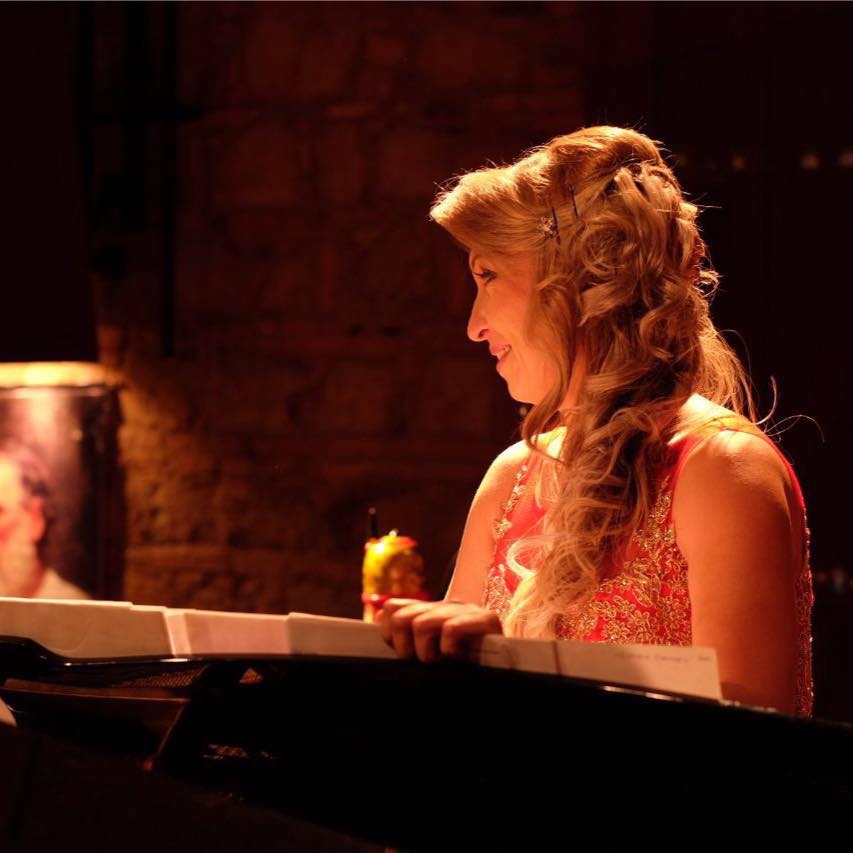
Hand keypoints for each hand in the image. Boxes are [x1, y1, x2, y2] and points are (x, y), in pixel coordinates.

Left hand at [376, 598, 502, 662]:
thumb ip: (407, 636)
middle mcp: (446, 605)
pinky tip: (459, 659)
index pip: (392, 608)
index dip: (390, 634)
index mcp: (430, 610)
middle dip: (406, 649)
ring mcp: (466, 610)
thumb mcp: (430, 652)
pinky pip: (450, 629)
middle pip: (402, 617)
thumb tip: (380, 620)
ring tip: (442, 663)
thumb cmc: (465, 667)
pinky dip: (449, 650)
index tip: (404, 653)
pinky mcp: (486, 619)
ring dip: (427, 652)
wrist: (509, 669)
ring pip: (422, 624)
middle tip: (425, 663)